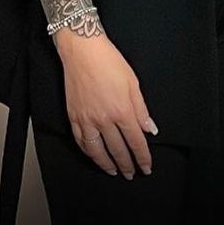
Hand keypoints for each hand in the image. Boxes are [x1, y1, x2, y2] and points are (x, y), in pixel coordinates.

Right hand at [53, 30, 156, 178]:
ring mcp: (86, 120)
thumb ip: (141, 110)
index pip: (136, 142)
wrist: (82, 51)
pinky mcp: (73, 116)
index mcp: (122, 111)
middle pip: (118, 150)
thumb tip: (149, 129)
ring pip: (97, 151)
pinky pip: (81, 141)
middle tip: (132, 173)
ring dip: (107, 164)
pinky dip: (88, 152)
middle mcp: (104, 119)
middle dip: (127, 165)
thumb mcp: (133, 83)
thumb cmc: (109, 61)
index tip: (146, 167)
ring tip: (114, 171)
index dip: (142, 158)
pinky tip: (94, 155)